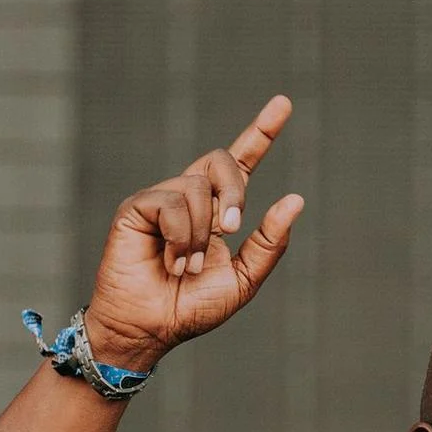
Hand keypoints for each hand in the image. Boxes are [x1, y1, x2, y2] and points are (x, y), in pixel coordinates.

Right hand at [83, 95, 304, 369]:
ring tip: (187, 267)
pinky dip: (180, 236)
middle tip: (232, 229)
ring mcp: (161, 200)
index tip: (284, 103)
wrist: (151, 328)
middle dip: (235, 191)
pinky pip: (171, 202)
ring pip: (197, 187)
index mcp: (216, 212)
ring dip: (200, 234)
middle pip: (220, 160)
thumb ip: (268, 242)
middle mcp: (188, 199)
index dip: (261, 132)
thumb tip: (295, 199)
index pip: (240, 163)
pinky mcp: (136, 207)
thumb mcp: (243, 279)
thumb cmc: (191, 308)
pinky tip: (169, 261)